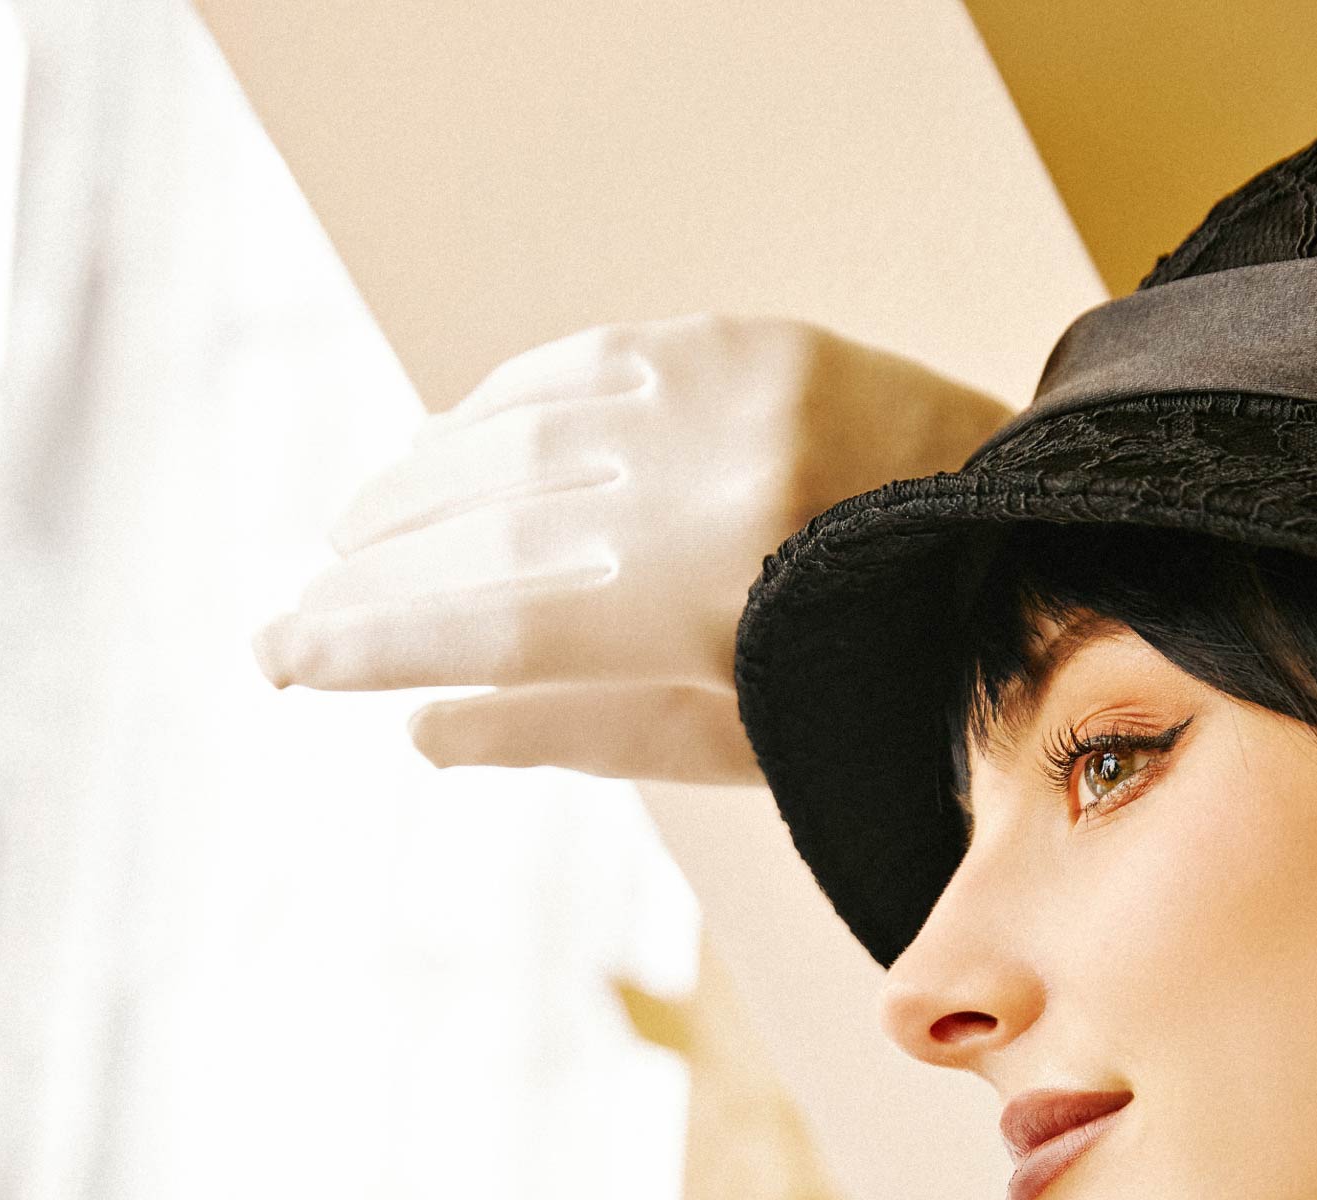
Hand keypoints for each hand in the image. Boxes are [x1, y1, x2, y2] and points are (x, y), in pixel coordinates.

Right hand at [253, 317, 1013, 782]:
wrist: (1033, 558)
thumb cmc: (891, 684)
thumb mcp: (744, 742)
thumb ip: (581, 732)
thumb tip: (420, 729)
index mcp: (715, 612)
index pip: (494, 626)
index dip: (374, 641)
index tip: (283, 655)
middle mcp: (710, 489)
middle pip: (488, 525)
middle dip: (378, 570)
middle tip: (301, 607)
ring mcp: (730, 397)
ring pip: (518, 433)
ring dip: (419, 482)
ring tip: (355, 531)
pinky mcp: (750, 340)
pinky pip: (582, 364)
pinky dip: (500, 407)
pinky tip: (450, 445)